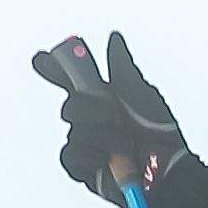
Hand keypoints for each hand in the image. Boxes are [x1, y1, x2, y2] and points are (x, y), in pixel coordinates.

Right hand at [35, 33, 207, 207]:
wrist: (166, 168)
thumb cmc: (161, 133)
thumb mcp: (141, 94)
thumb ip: (122, 67)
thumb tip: (114, 38)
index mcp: (103, 100)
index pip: (71, 81)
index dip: (54, 69)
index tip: (41, 58)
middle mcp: (91, 120)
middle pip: (71, 105)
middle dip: (92, 109)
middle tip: (113, 113)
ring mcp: (85, 143)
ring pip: (74, 131)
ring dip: (101, 136)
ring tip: (124, 144)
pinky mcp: (83, 167)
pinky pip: (70, 156)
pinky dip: (89, 155)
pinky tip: (106, 160)